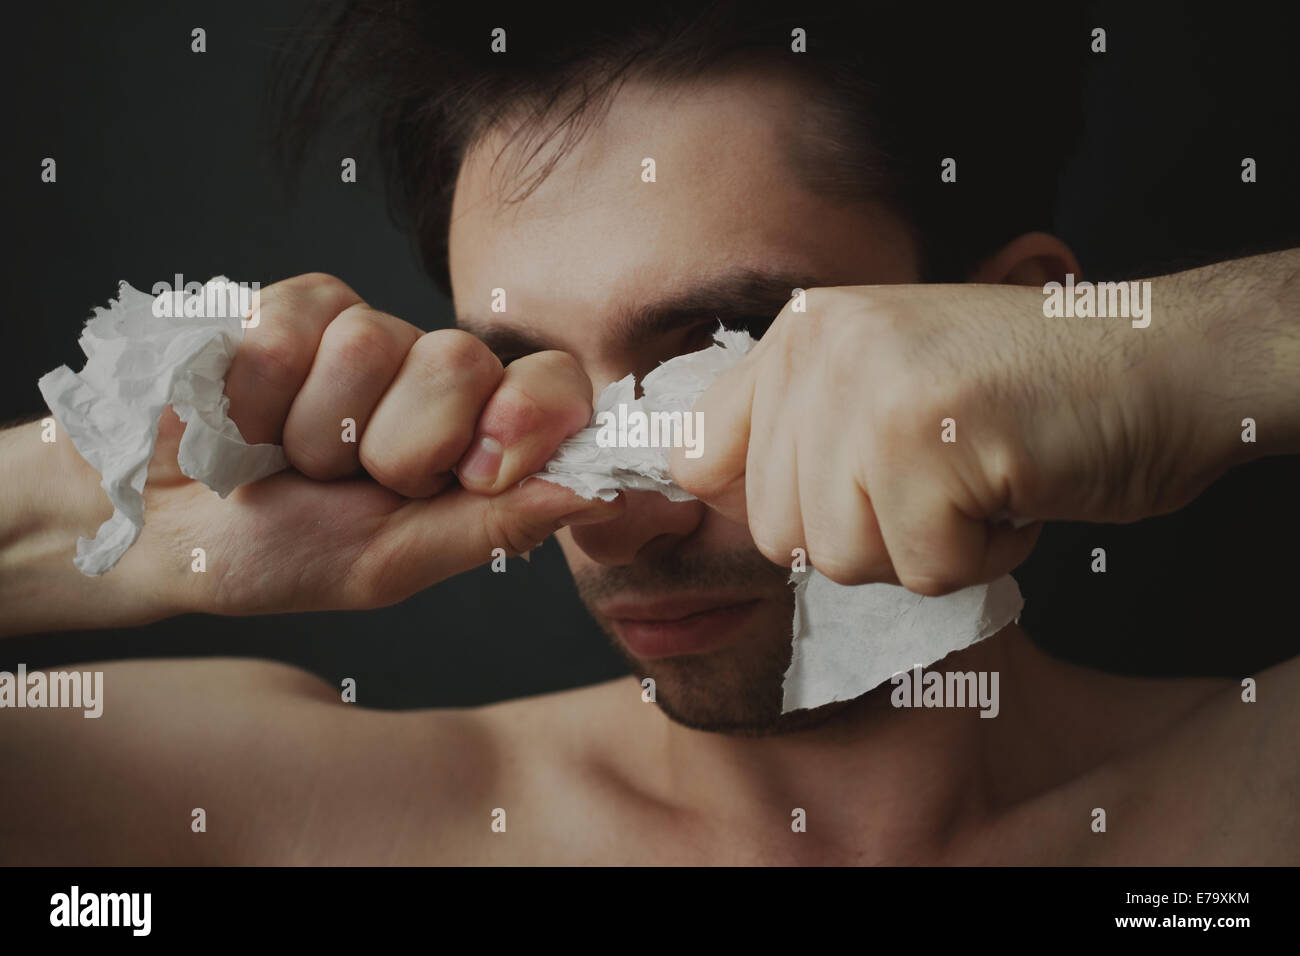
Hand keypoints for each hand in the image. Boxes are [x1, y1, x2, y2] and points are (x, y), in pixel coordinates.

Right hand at [55, 273, 619, 618]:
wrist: (160, 526)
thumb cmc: (277, 552)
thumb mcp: (389, 563)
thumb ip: (491, 526)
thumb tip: (590, 492)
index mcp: (478, 440)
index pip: (554, 388)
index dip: (526, 422)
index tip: (479, 473)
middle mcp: (436, 377)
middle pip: (461, 361)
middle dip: (394, 447)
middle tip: (350, 484)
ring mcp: (368, 332)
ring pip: (373, 343)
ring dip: (314, 432)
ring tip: (287, 459)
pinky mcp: (294, 304)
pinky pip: (296, 326)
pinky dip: (257, 396)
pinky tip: (243, 420)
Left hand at [670, 282, 1220, 594]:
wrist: (1164, 363)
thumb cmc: (1029, 391)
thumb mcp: (887, 380)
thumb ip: (798, 425)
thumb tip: (703, 491)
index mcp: (802, 333)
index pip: (700, 458)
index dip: (761, 506)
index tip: (840, 499)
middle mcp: (820, 352)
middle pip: (777, 532)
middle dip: (866, 535)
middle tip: (939, 483)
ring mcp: (868, 394)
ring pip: (842, 559)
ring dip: (924, 547)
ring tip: (978, 480)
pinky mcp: (925, 446)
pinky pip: (920, 570)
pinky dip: (981, 558)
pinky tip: (1014, 491)